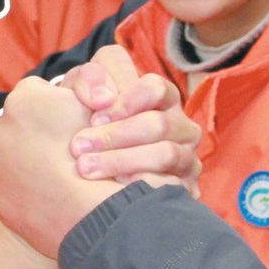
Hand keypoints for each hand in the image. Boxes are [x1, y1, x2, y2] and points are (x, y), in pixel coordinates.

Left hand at [0, 77, 121, 259]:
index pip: (40, 91)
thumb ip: (91, 83)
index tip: (79, 122)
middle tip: (75, 152)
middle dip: (44, 135)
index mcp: (24, 99)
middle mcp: (0, 129)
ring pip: (17, 158)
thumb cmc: (101, 150)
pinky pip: (15, 190)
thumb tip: (90, 92)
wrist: (87, 210)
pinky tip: (55, 198)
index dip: (62, 105)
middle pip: (25, 126)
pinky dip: (31, 192)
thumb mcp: (105, 101)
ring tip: (67, 177)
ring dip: (36, 164)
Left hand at [60, 46, 200, 194]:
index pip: (156, 88)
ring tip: (88, 168)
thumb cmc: (89, 122)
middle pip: (160, 124)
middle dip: (116, 136)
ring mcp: (188, 159)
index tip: (94, 119)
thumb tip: (103, 99)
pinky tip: (114, 187)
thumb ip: (90, 79)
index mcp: (163, 99)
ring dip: (123, 161)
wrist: (82, 166)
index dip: (126, 102)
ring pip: (167, 154)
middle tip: (80, 148)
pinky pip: (173, 185)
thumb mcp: (82, 91)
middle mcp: (182, 128)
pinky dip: (143, 183)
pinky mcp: (187, 189)